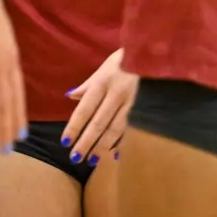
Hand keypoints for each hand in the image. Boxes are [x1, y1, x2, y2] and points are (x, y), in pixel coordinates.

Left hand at [62, 48, 137, 164]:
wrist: (150, 55)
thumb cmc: (122, 60)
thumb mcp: (102, 68)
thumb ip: (87, 85)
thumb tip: (70, 97)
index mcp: (102, 83)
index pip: (85, 109)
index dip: (75, 127)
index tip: (65, 142)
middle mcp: (115, 95)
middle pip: (99, 123)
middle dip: (87, 142)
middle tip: (76, 158)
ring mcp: (130, 103)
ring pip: (115, 128)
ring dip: (103, 146)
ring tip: (93, 160)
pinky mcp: (142, 108)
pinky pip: (129, 128)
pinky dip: (122, 141)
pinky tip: (116, 154)